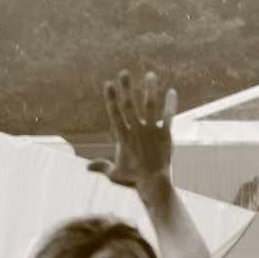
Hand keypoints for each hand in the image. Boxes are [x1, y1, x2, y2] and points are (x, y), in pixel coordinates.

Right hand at [86, 70, 175, 190]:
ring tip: (150, 74)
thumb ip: (101, 166)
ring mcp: (151, 132)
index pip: (115, 114)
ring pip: (150, 106)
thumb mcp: (114, 174)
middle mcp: (137, 131)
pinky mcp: (165, 135)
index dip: (111, 98)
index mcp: (124, 138)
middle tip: (124, 72)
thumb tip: (86, 167)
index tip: (109, 84)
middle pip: (130, 105)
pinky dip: (171, 104)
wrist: (154, 185)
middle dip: (126, 88)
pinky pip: (168, 116)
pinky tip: (172, 91)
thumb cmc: (133, 180)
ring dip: (150, 89)